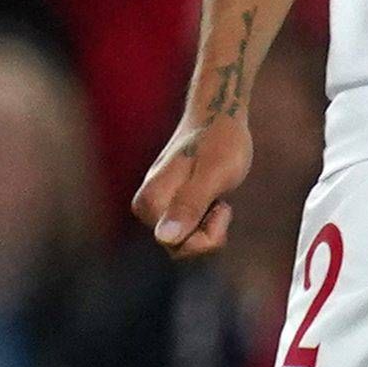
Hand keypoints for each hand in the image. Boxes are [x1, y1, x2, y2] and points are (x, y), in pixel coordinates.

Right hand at [136, 114, 251, 259]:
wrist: (218, 118)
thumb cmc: (219, 142)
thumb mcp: (213, 174)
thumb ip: (189, 205)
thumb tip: (165, 238)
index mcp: (150, 204)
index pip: (179, 246)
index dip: (209, 232)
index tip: (219, 204)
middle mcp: (147, 209)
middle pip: (183, 248)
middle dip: (210, 231)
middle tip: (219, 199)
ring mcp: (159, 208)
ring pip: (188, 241)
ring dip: (210, 224)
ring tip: (215, 194)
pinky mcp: (171, 207)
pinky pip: (192, 232)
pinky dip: (209, 219)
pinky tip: (213, 198)